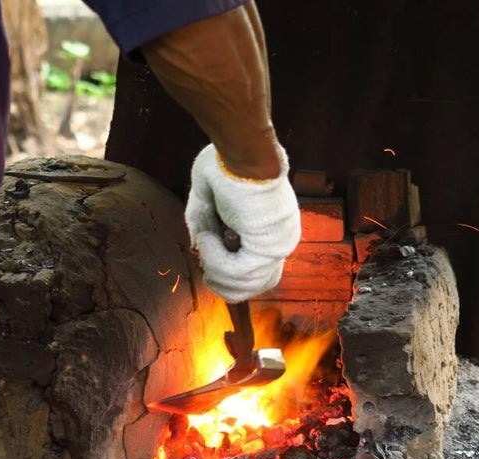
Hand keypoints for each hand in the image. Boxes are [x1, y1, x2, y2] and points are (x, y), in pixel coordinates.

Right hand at [185, 143, 300, 302]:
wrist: (243, 151)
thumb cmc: (227, 165)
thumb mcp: (208, 200)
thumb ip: (204, 226)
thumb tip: (197, 249)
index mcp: (273, 232)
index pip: (259, 275)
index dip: (229, 275)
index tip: (208, 262)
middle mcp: (281, 242)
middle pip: (255, 287)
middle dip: (222, 283)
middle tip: (205, 264)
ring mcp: (278, 247)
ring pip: (245, 286)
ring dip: (214, 268)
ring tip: (205, 238)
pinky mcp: (269, 248)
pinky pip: (237, 273)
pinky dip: (215, 260)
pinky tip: (207, 238)